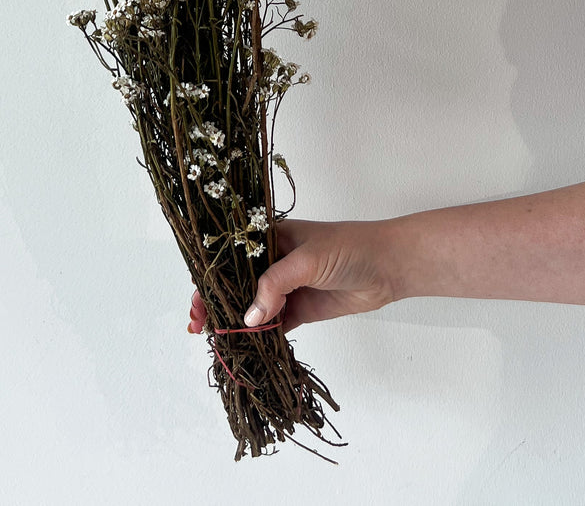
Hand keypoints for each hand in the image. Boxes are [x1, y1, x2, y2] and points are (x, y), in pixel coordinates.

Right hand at [187, 218, 398, 334]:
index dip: (210, 279)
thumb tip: (248, 318)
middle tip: (200, 326)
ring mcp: (286, 287)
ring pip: (252, 307)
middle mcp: (271, 261)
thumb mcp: (307, 259)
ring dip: (236, 323)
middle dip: (216, 304)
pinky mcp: (299, 309)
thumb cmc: (347, 248)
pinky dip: (259, 336)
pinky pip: (273, 324)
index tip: (197, 302)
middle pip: (235, 285)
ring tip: (218, 341)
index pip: (229, 259)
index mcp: (267, 238)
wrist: (388, 267)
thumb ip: (275, 285)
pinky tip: (246, 347)